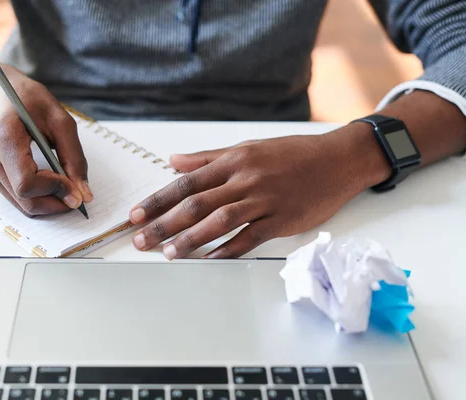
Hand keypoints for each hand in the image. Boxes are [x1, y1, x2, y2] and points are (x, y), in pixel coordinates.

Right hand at [0, 65, 92, 216]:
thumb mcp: (59, 119)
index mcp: (4, 136)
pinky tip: (47, 183)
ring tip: (65, 188)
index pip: (26, 183)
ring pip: (21, 205)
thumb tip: (83, 193)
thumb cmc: (26, 100)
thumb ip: (74, 157)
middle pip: (25, 200)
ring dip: (48, 202)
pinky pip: (16, 199)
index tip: (74, 186)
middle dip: (55, 202)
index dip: (54, 189)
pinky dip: (37, 197)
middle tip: (76, 195)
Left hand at [129, 127, 388, 258]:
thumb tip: (173, 161)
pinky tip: (210, 259)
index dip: (158, 200)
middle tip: (141, 239)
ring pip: (219, 221)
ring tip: (168, 253)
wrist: (337, 160)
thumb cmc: (291, 154)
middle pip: (196, 204)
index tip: (136, 215)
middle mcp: (245, 179)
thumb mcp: (247, 148)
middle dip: (164, 223)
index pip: (186, 182)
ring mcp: (264, 200)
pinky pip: (250, 237)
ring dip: (191, 239)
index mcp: (233, 161)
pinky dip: (228, 249)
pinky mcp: (282, 220)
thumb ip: (208, 158)